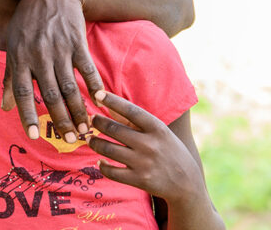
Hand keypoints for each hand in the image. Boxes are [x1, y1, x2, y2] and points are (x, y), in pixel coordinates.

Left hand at [2, 0, 103, 140]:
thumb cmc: (27, 24)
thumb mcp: (12, 47)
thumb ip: (9, 78)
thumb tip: (4, 107)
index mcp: (19, 58)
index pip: (22, 92)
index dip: (27, 114)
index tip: (33, 136)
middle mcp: (37, 56)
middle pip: (50, 94)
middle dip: (61, 120)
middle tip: (71, 141)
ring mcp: (58, 49)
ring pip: (70, 86)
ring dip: (79, 110)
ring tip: (86, 129)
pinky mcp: (77, 43)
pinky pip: (86, 68)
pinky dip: (94, 85)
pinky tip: (100, 101)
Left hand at [88, 91, 204, 202]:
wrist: (188, 184)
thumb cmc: (170, 152)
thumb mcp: (160, 133)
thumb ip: (136, 121)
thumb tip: (110, 107)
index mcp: (157, 129)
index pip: (131, 111)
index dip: (112, 101)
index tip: (97, 93)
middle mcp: (150, 144)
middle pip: (113, 129)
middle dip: (97, 122)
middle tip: (91, 120)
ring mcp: (144, 163)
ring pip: (107, 149)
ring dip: (94, 143)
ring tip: (90, 139)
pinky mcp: (139, 180)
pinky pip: (111, 171)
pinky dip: (102, 165)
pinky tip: (100, 161)